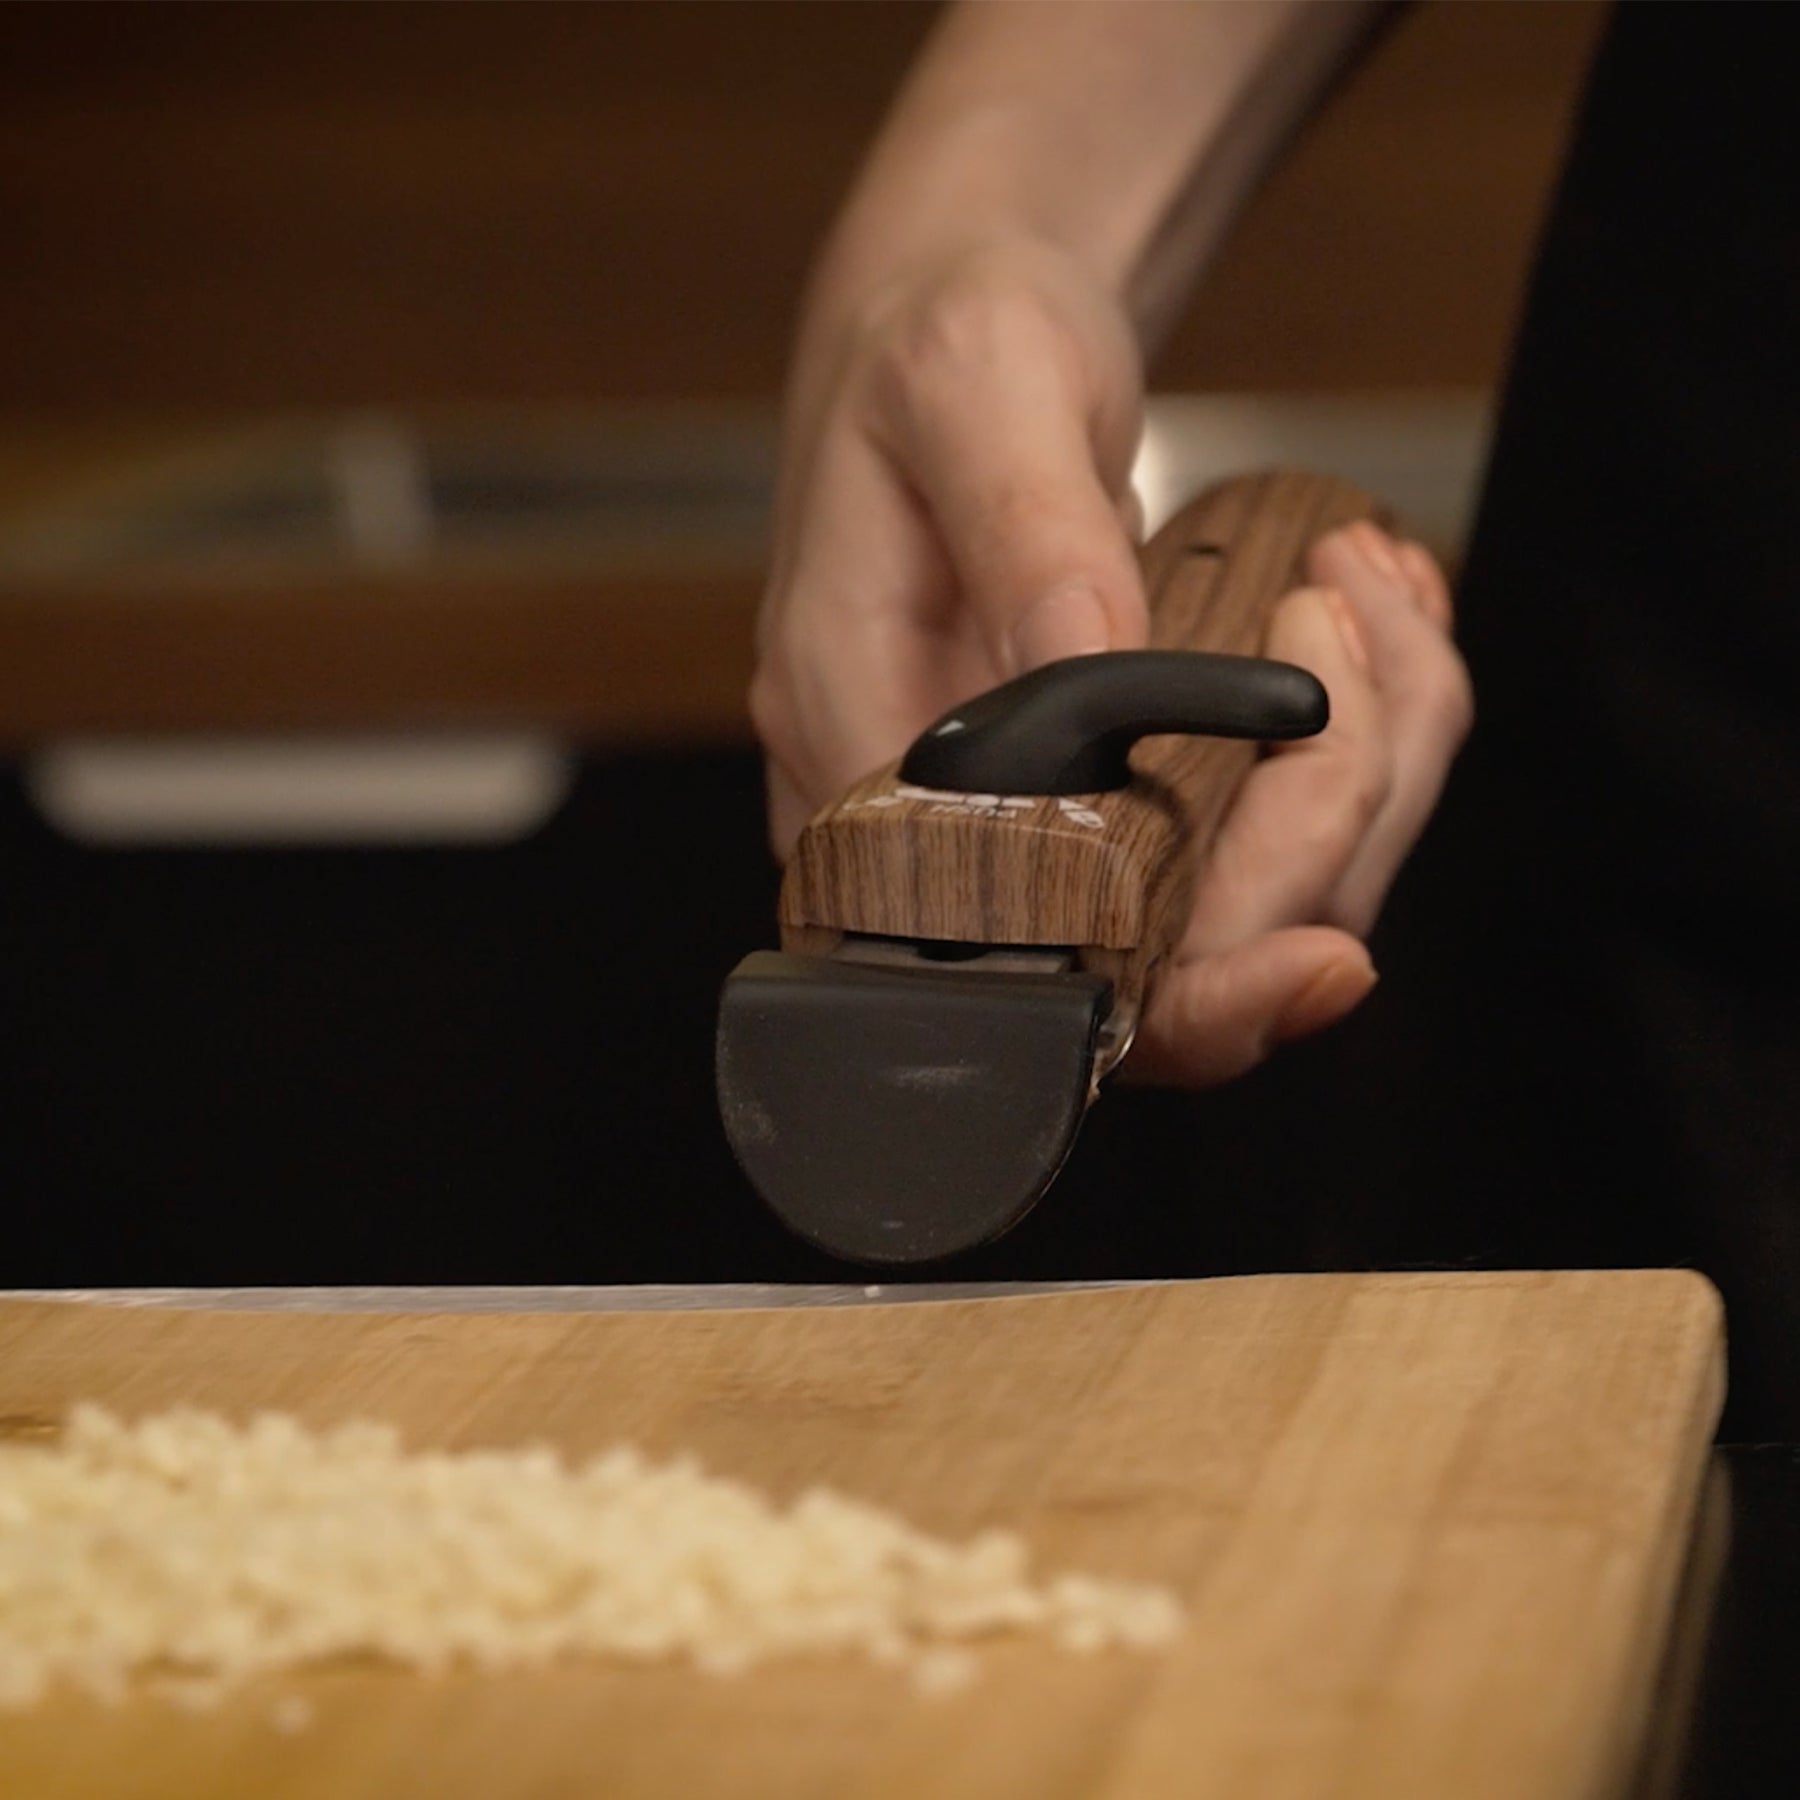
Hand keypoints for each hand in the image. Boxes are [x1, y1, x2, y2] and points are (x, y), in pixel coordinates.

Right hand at [753, 243, 1470, 1085]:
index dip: (1164, 983)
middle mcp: (920, 808)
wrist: (959, 339)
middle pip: (1136, 970)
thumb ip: (1026, 534)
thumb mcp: (974, 387)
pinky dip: (1352, 765)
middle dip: (1306, 846)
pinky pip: (1247, 851)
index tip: (1312, 952)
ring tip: (1370, 602)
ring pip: (1217, 923)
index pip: (995, 937)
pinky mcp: (1091, 798)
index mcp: (849, 720)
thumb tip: (1083, 675)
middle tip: (1359, 632)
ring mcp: (1012, 814)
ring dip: (1353, 791)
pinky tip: (1371, 640)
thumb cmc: (943, 346)